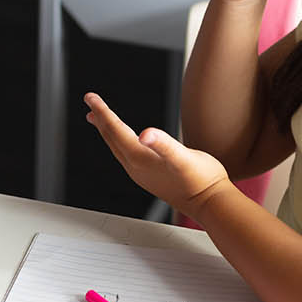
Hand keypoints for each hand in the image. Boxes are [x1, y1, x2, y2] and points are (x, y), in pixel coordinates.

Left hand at [84, 92, 227, 217]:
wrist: (211, 204)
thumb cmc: (201, 180)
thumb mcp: (183, 157)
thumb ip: (164, 144)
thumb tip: (145, 134)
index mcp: (140, 158)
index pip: (115, 129)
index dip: (103, 111)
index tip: (90, 96)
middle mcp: (135, 167)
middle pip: (112, 137)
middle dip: (101, 118)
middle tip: (90, 101)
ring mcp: (141, 173)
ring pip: (117, 147)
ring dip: (108, 131)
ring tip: (99, 119)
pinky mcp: (149, 177)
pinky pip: (127, 154)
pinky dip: (120, 141)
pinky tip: (127, 140)